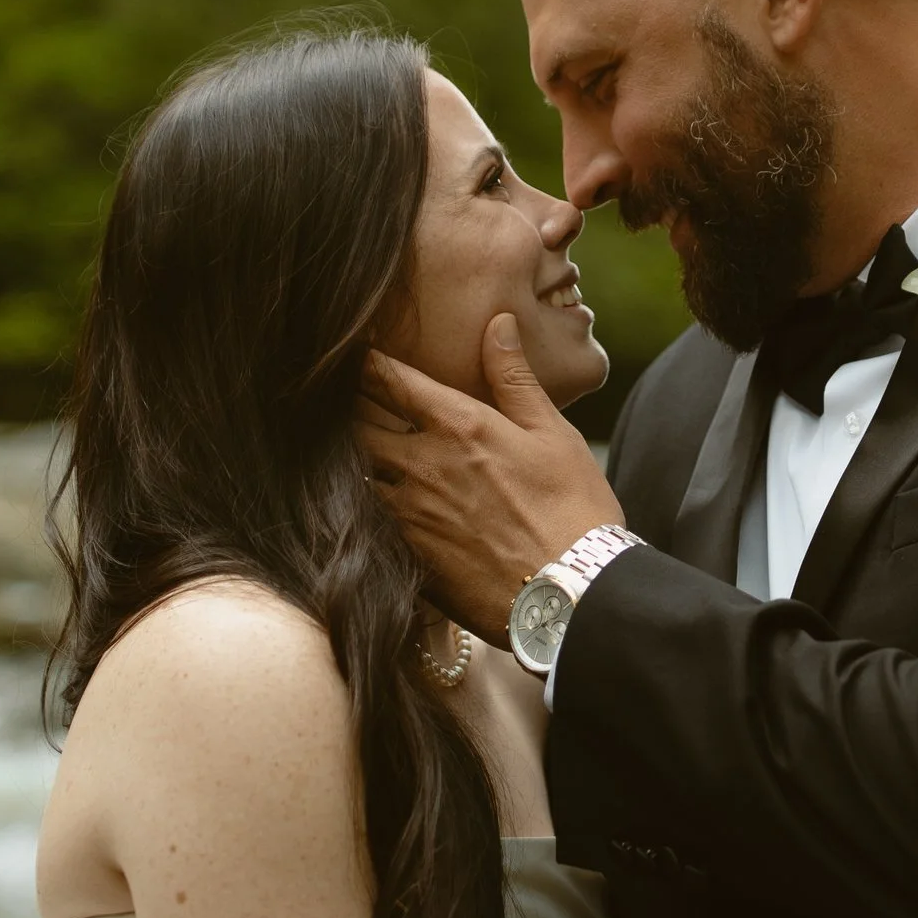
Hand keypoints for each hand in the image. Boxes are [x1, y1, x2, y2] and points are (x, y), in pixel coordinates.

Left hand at [358, 316, 620, 640]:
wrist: (572, 594)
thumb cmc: (572, 509)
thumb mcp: (552, 433)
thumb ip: (514, 377)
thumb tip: (496, 323)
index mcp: (459, 426)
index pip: (390, 380)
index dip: (364, 361)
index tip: (353, 351)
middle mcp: (422, 466)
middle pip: (356, 424)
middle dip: (348, 407)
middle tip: (345, 398)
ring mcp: (410, 514)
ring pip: (357, 472)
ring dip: (355, 457)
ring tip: (352, 448)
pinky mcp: (407, 555)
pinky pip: (368, 519)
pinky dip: (366, 504)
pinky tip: (372, 504)